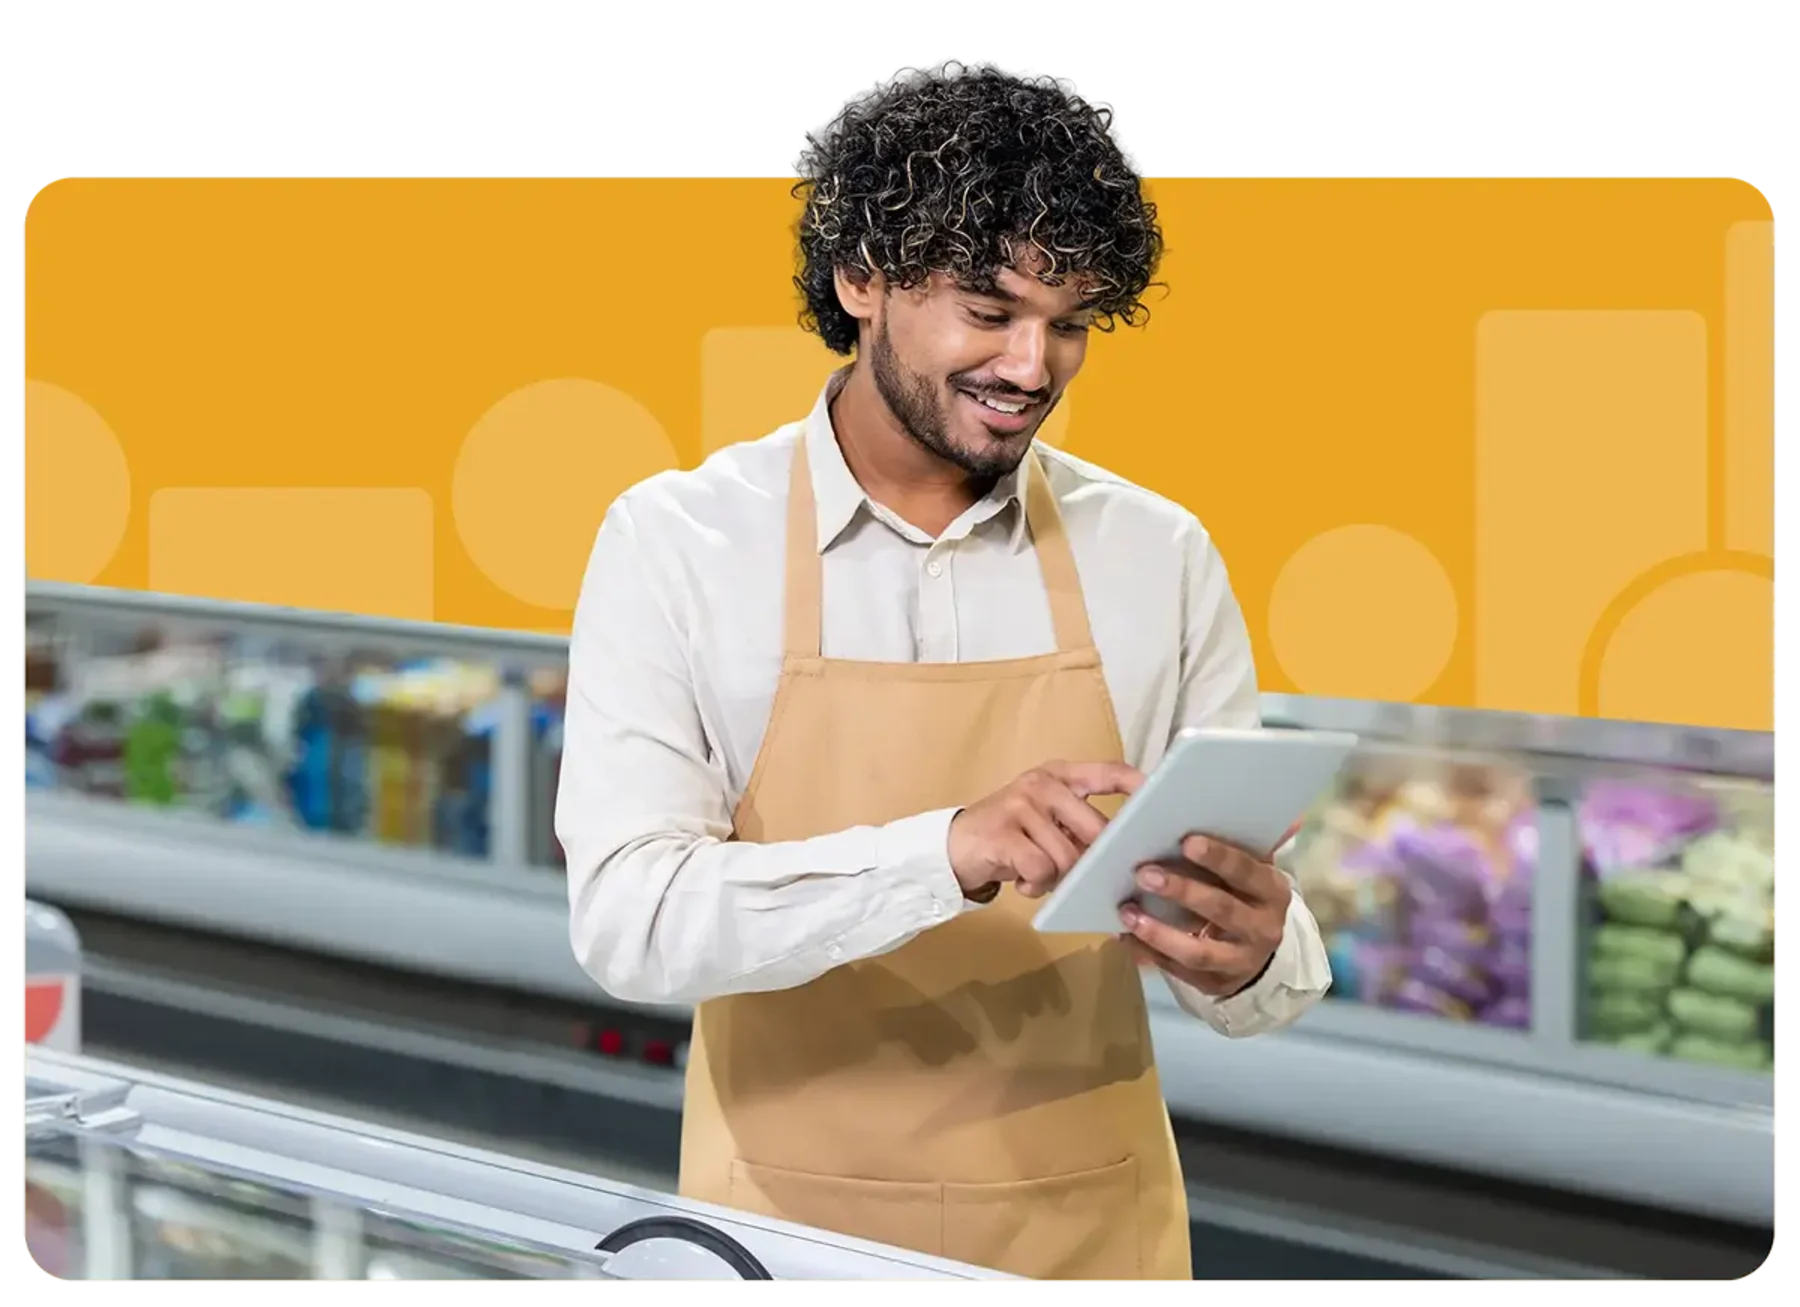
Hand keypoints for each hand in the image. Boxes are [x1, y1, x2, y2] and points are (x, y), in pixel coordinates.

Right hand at [948, 761, 1145, 901]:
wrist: (954, 847)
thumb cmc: (1012, 837)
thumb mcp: (1047, 822)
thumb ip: (1080, 826)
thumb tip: (1127, 852)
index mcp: (1060, 776)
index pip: (1109, 771)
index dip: (1138, 785)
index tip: (1162, 800)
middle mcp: (1042, 784)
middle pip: (1095, 827)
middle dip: (1095, 862)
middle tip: (1086, 878)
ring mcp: (1021, 806)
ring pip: (1068, 856)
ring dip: (1059, 878)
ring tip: (1042, 878)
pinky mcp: (1003, 833)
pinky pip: (1041, 869)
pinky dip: (1036, 885)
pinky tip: (1024, 884)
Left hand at [1117, 823, 1299, 996]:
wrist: (1259, 954)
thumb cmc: (1247, 896)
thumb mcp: (1256, 871)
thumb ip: (1255, 844)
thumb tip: (1291, 817)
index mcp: (1273, 892)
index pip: (1247, 872)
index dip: (1218, 857)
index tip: (1186, 841)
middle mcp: (1262, 929)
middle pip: (1220, 909)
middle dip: (1181, 890)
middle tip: (1144, 873)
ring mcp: (1239, 961)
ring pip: (1198, 951)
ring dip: (1159, 932)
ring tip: (1127, 912)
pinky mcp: (1213, 984)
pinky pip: (1177, 971)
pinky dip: (1148, 953)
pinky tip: (1124, 936)